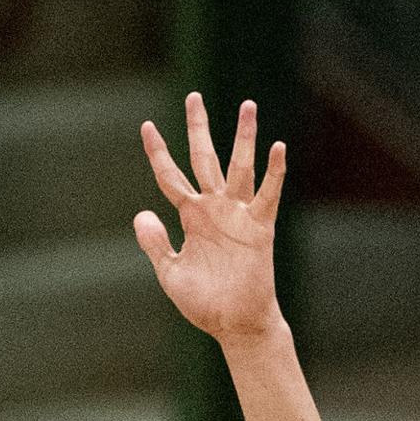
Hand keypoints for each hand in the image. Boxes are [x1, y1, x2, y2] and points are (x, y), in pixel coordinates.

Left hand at [134, 93, 286, 343]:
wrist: (234, 323)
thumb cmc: (204, 302)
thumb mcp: (171, 273)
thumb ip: (156, 244)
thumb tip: (142, 213)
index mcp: (190, 218)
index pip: (170, 177)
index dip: (158, 153)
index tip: (147, 126)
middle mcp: (214, 209)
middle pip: (205, 159)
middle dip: (199, 128)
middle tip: (193, 97)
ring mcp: (238, 215)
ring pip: (240, 167)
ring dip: (244, 137)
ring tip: (247, 105)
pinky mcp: (260, 227)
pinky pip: (268, 195)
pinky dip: (274, 172)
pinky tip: (277, 148)